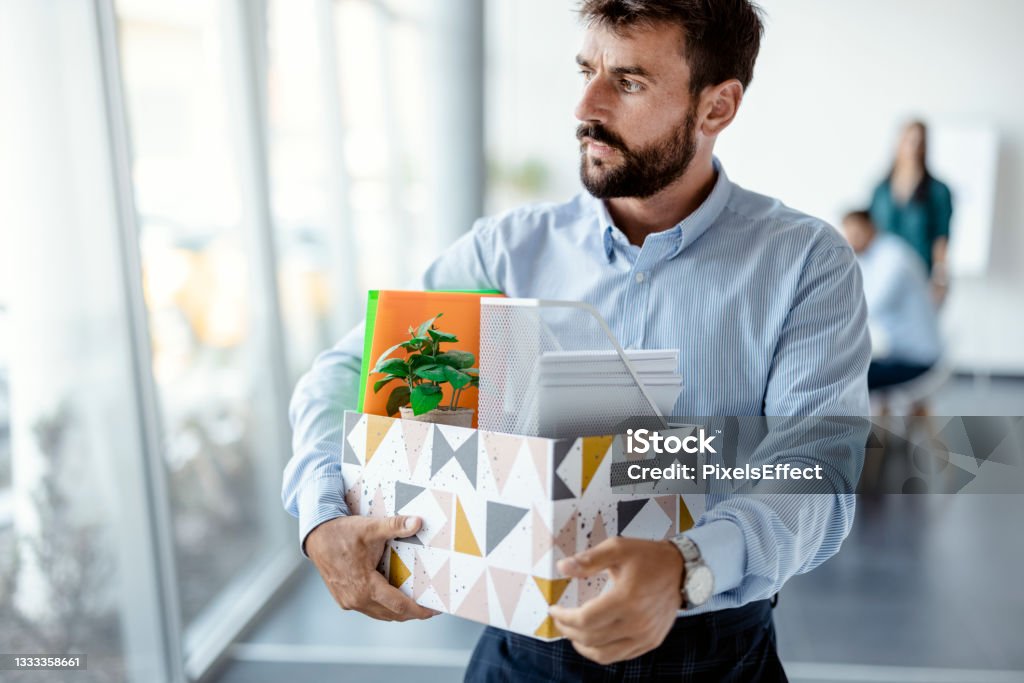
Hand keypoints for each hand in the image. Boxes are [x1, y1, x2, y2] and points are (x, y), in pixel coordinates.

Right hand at [306, 515, 438, 621]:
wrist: (316, 536)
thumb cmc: (342, 532)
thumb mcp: (371, 527)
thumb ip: (395, 526)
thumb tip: (417, 522)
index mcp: (365, 586)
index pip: (399, 605)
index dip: (418, 610)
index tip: (433, 611)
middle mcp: (356, 599)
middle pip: (392, 614)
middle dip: (412, 613)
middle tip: (429, 607)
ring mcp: (349, 601)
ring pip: (380, 614)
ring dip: (397, 611)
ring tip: (414, 603)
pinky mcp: (344, 599)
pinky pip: (369, 609)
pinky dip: (383, 607)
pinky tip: (391, 596)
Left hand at [549, 537, 682, 663]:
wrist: (681, 570)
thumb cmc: (648, 557)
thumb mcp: (617, 548)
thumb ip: (589, 559)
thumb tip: (563, 567)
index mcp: (626, 599)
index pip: (584, 620)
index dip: (564, 617)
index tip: (553, 609)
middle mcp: (637, 622)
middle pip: (590, 638)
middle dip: (568, 631)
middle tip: (559, 619)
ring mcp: (645, 635)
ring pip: (604, 654)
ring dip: (582, 646)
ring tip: (572, 633)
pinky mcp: (651, 641)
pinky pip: (620, 656)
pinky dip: (601, 652)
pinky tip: (593, 639)